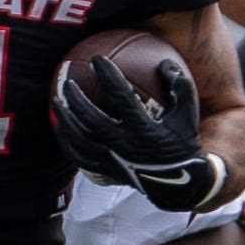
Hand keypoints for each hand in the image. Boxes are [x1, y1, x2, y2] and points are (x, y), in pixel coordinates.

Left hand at [54, 56, 228, 214]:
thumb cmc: (183, 143)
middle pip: (93, 122)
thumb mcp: (188, 115)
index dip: (108, 76)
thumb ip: (180, 87)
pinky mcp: (105, 171)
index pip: (122, 98)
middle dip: (77, 101)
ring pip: (81, 141)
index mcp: (145, 131)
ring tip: (56, 102)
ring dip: (66, 121)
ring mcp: (113, 162)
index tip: (97, 59)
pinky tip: (58, 127)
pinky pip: (79, 157)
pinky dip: (66, 142)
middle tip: (68, 82)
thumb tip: (164, 61)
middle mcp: (126, 148)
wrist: (179, 184)